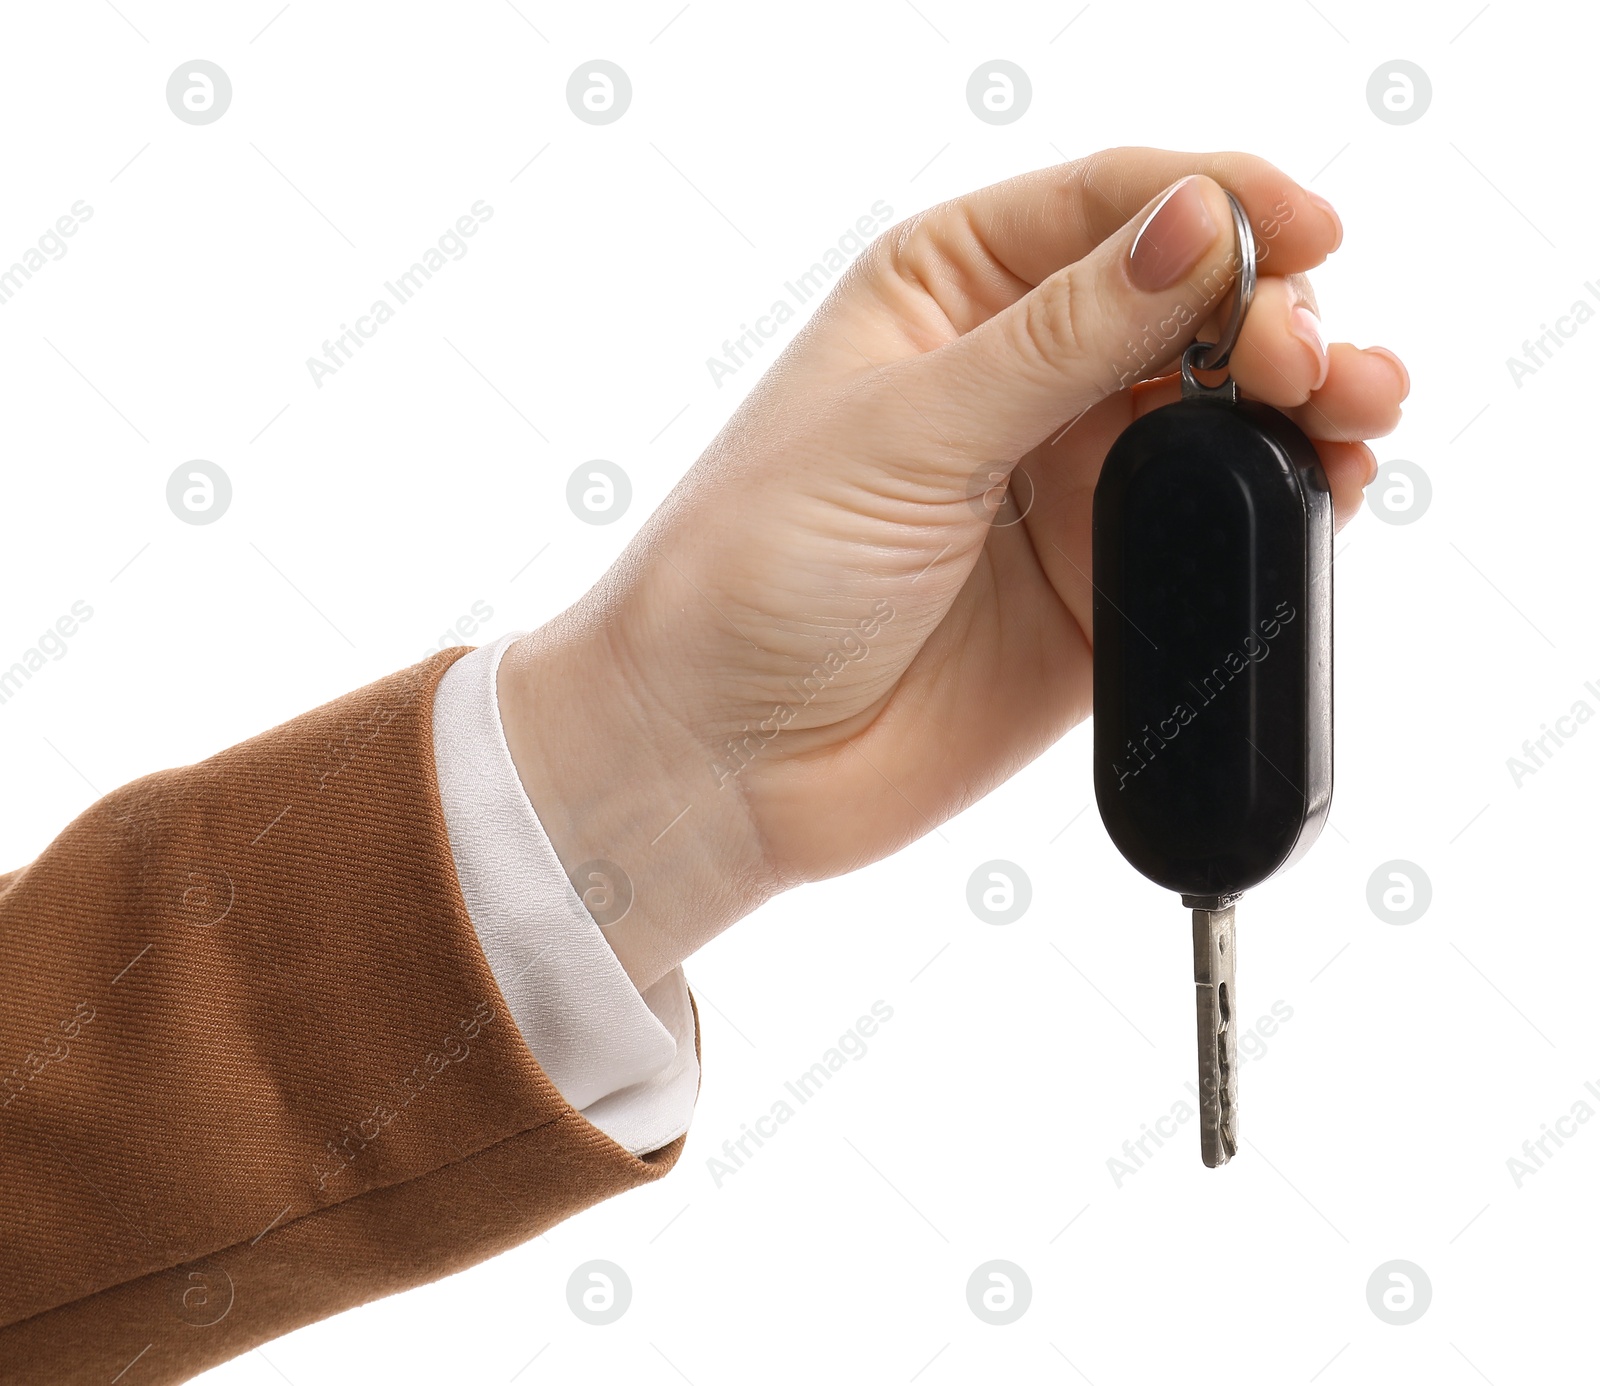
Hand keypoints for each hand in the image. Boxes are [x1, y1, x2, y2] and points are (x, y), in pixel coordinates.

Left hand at [498, 148, 1408, 989]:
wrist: (721, 758)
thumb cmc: (753, 571)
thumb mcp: (902, 431)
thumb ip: (1056, 340)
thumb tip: (1196, 225)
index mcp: (949, 291)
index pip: (1111, 207)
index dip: (1219, 202)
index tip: (1305, 231)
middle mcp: (1018, 374)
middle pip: (1188, 303)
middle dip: (1272, 311)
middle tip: (1307, 361)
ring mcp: (1068, 483)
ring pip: (1221, 411)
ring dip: (1306, 400)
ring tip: (1357, 411)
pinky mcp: (1102, 587)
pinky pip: (1215, 526)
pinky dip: (1283, 500)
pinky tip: (1325, 488)